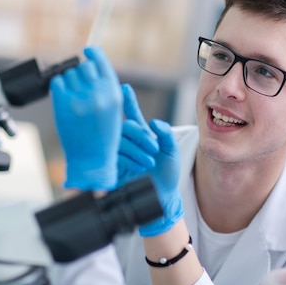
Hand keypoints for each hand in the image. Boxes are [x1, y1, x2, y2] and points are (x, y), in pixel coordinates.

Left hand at [50, 47, 122, 190]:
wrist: (92, 160)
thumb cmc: (103, 137)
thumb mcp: (113, 109)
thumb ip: (105, 89)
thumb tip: (90, 66)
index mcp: (113, 94)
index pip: (102, 63)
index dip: (93, 53)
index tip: (87, 50)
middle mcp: (98, 94)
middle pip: (84, 67)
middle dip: (81, 73)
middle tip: (80, 86)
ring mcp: (79, 99)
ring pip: (69, 74)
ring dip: (69, 82)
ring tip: (73, 98)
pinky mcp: (63, 105)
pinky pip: (57, 83)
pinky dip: (58, 88)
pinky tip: (63, 99)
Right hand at [117, 84, 182, 236]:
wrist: (162, 197)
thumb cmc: (167, 173)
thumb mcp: (172, 151)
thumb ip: (166, 134)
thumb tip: (153, 122)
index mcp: (142, 135)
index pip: (132, 114)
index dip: (128, 101)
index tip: (124, 87)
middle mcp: (128, 142)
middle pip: (125, 127)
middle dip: (141, 135)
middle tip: (154, 148)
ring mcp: (119, 154)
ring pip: (120, 141)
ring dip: (137, 149)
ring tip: (150, 162)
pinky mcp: (113, 166)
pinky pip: (115, 156)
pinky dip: (130, 159)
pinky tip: (140, 168)